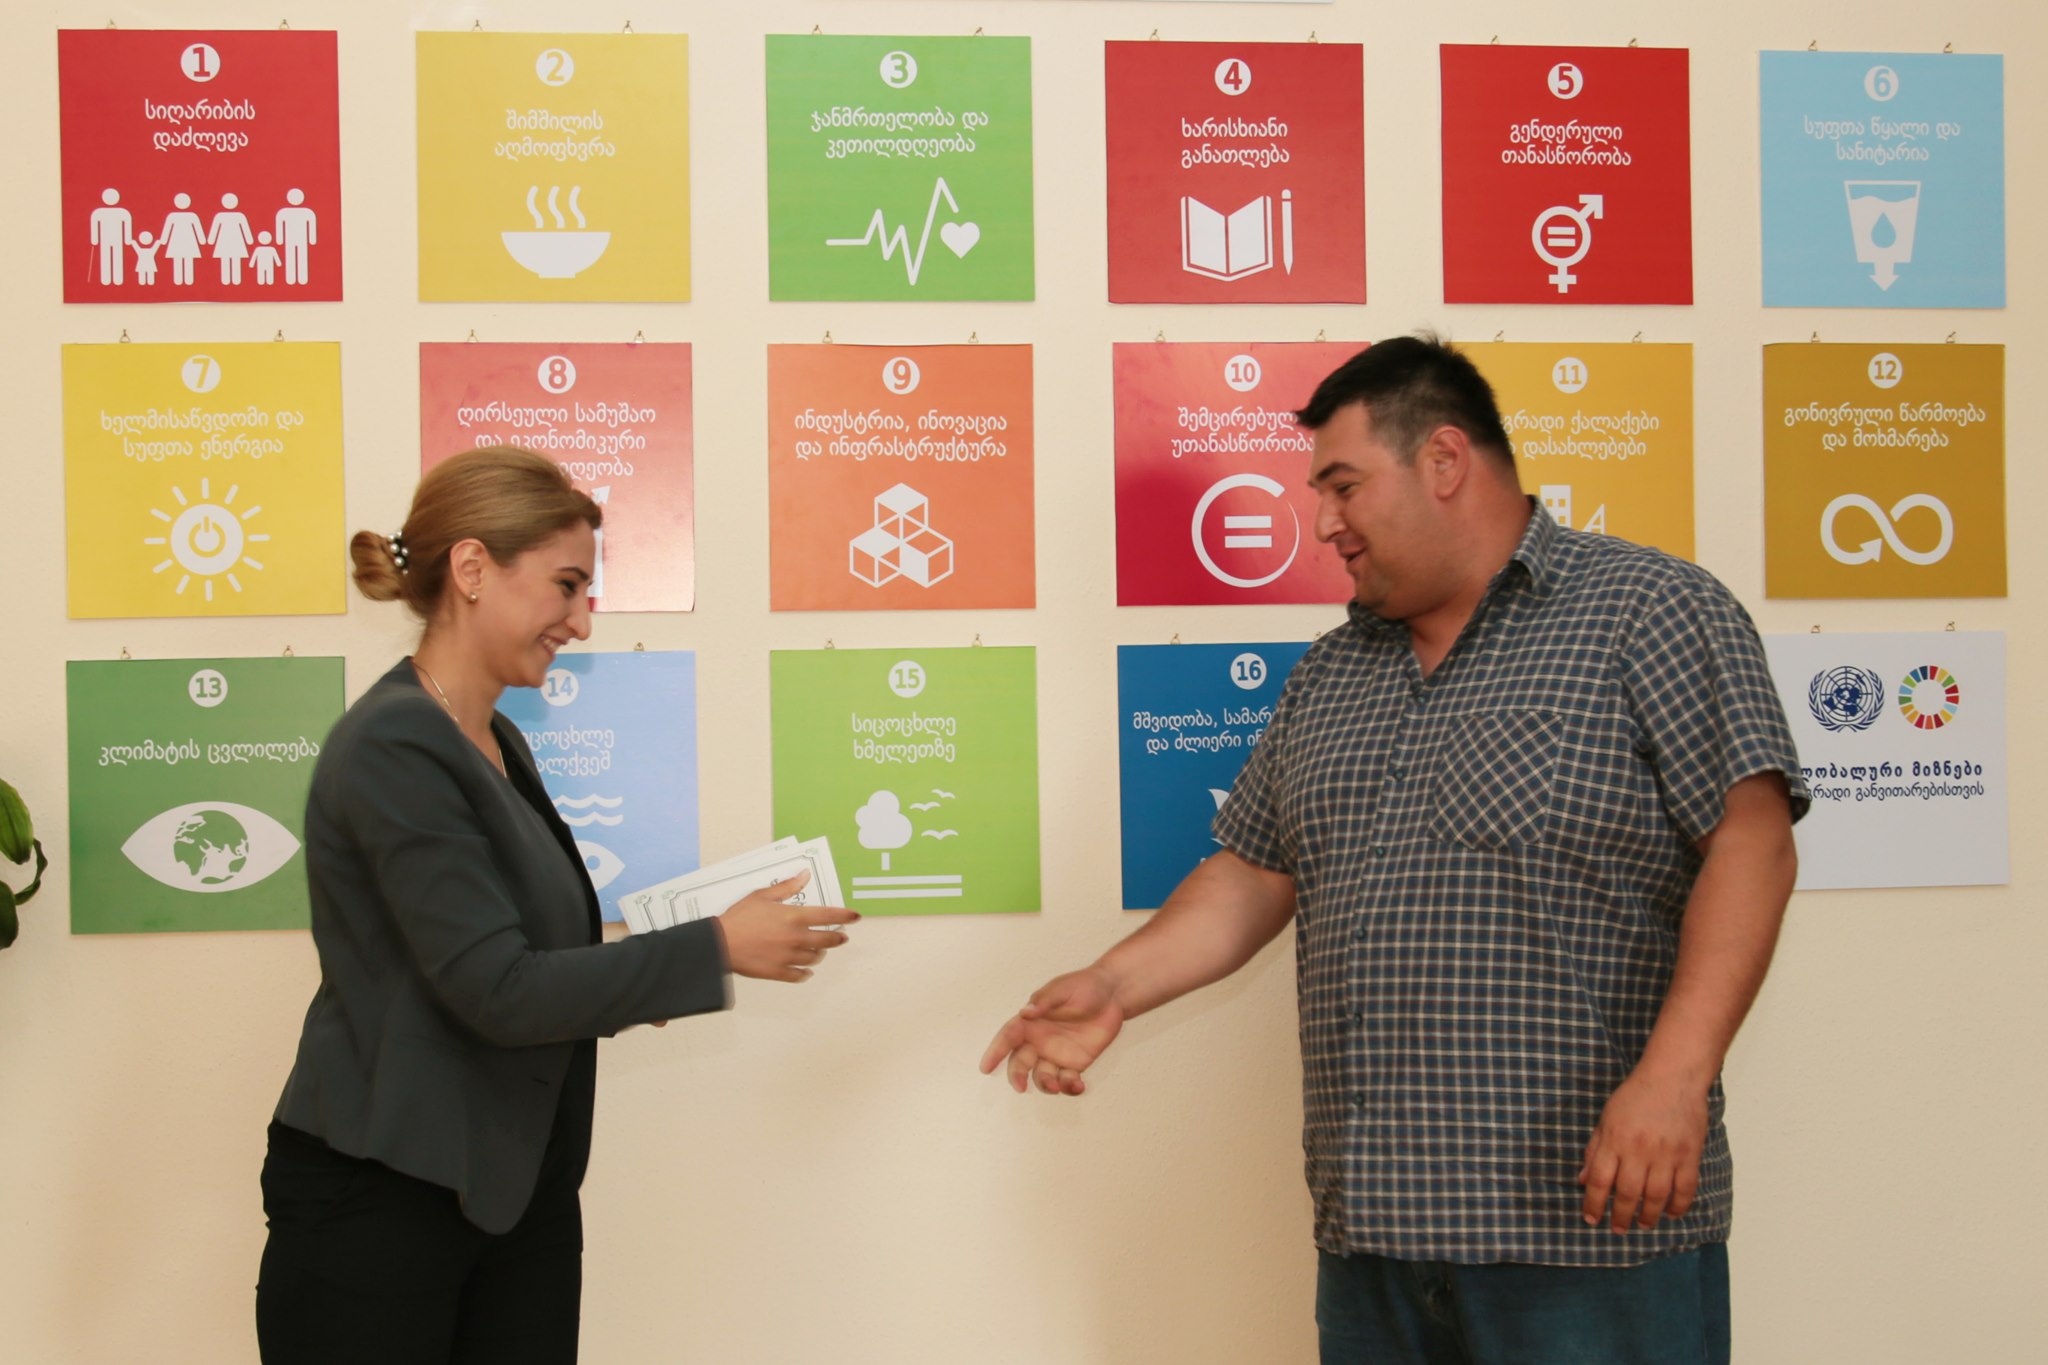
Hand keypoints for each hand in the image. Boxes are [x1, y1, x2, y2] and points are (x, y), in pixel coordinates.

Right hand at [717, 871, 857, 982]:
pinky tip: (806, 971)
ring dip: (820, 953)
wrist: (720, 943)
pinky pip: (799, 975)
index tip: (855, 917)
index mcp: (794, 917)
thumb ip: (787, 887)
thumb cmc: (739, 917)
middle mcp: (796, 938)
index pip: (829, 916)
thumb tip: (805, 875)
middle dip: (838, 938)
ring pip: (815, 958)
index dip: (845, 916)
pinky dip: (805, 973)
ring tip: (820, 951)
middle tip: (841, 937)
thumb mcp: (762, 895)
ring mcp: (788, 957)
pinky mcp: (778, 972)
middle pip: (827, 940)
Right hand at [979, 967, 1124, 1095]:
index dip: (995, 1052)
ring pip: (1042, 1076)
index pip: (1008, 1037)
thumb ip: (1045, 1002)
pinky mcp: (1075, 1064)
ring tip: (1058, 1085)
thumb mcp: (1063, 989)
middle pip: (1020, 1063)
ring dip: (1046, 1085)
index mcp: (1031, 1021)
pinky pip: (1067, 1081)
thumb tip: (1025, 1013)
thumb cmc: (1085, 986)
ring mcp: (1056, 1054)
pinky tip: (1078, 1086)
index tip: (985, 1067)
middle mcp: (1039, 1040)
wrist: (1113, 996)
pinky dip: (1070, 1088)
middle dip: (1017, 1076)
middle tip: (1020, 1086)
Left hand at [1578, 1068, 1708, 1232]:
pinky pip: (1685, 1188)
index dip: (1593, 1203)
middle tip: (1618, 1229)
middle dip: (1621, 1216)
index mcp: (1615, 1139)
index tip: (1591, 1219)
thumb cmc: (1636, 1096)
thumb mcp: (1606, 1119)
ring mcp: (1667, 1153)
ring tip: (1642, 1224)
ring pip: (1657, 1196)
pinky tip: (1671, 1214)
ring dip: (1649, 1216)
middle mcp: (1639, 1149)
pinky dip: (1679, 1205)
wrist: (1673, 1077)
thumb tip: (1583, 1180)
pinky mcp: (1690, 1154)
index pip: (1599, 1179)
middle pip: (1628, 1193)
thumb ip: (1595, 1150)